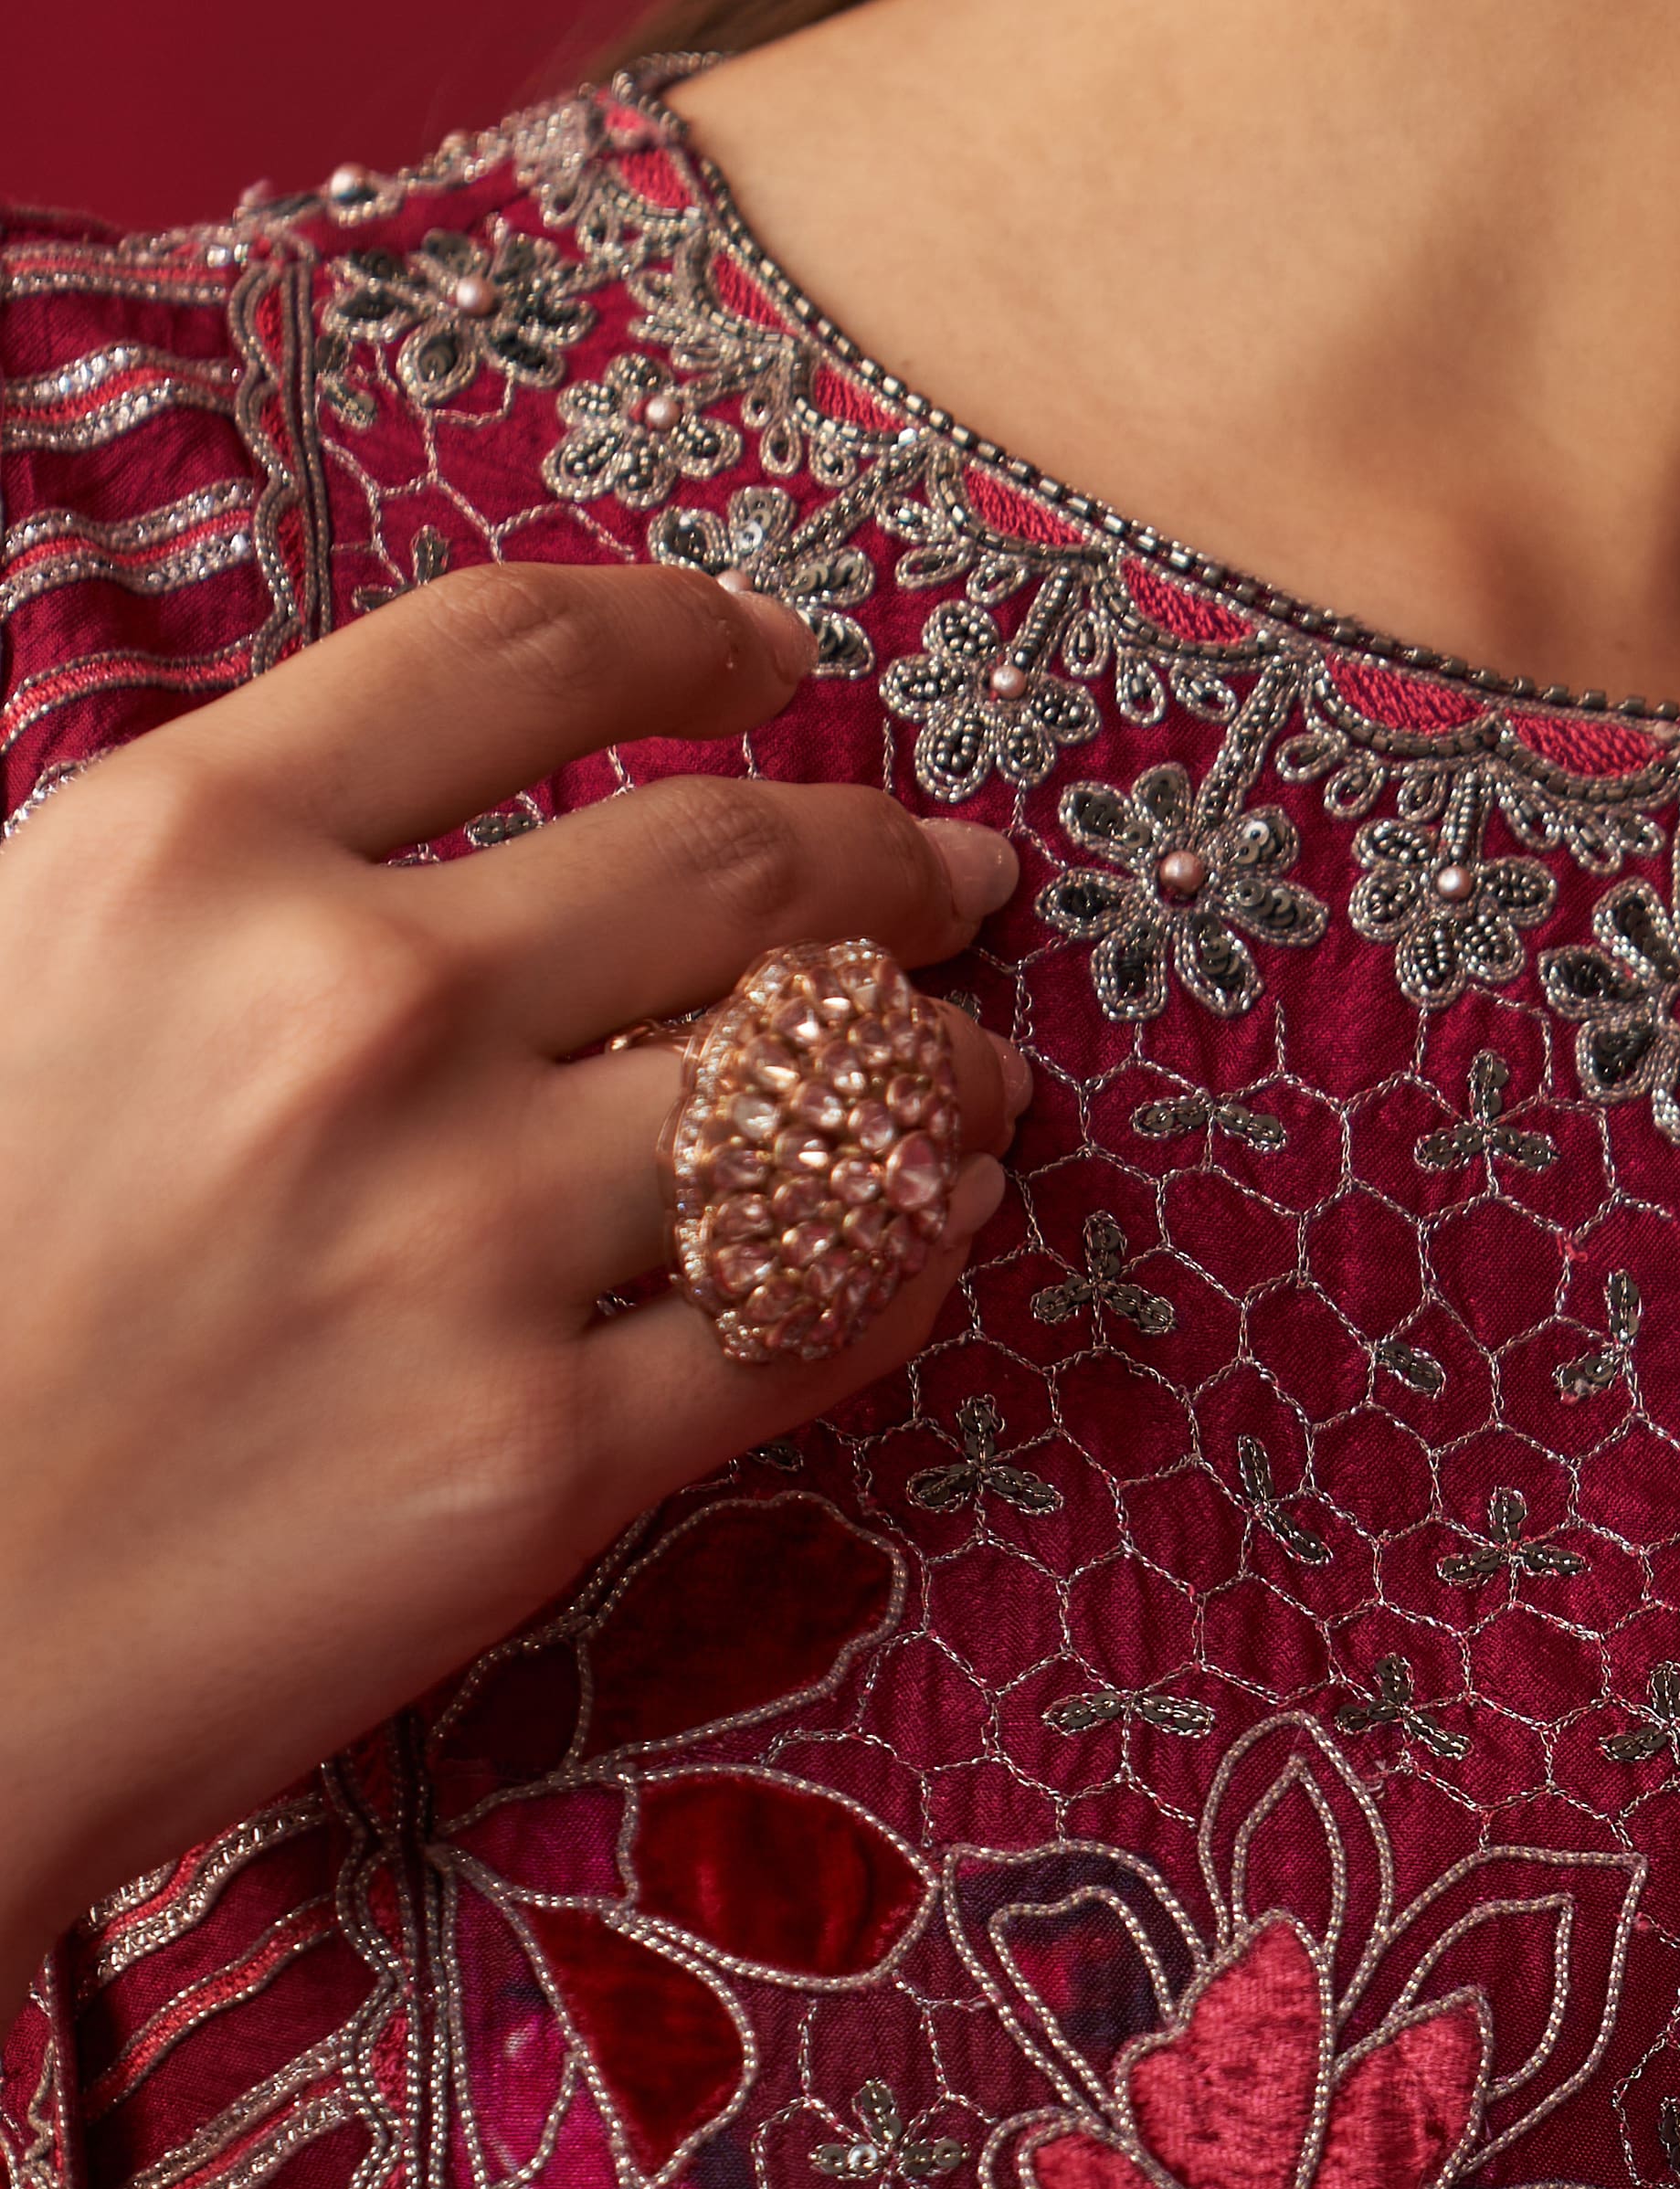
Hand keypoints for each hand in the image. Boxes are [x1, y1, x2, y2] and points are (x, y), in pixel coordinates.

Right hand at [0, 561, 1030, 1999]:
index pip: (514, 660)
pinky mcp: (546, 1458)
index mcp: (183, 857)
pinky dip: (911, 1261)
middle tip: (952, 876)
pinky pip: (811, 1324)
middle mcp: (352, 1015)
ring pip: (815, 1098)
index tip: (780, 661)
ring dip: (942, 1070)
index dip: (690, 640)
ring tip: (983, 1071)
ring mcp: (466, 1243)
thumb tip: (446, 860)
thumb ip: (216, 898)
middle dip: (882, 859)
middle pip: (726, 869)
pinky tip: (938, 1231)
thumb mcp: (5, 988)